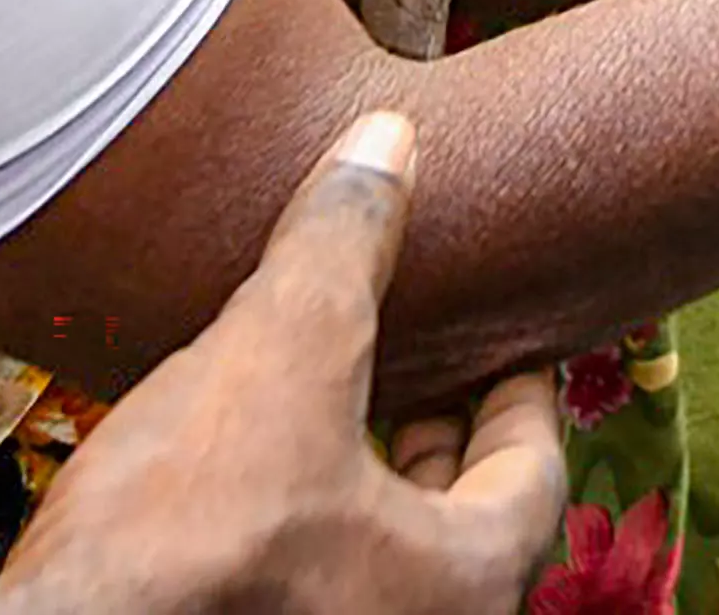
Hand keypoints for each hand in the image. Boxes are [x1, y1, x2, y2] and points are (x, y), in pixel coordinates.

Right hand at [0, 112, 563, 614]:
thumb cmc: (185, 541)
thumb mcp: (280, 355)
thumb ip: (342, 247)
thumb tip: (387, 146)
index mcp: (465, 585)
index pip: (532, 477)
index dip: (519, 395)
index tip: (505, 347)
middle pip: (459, 522)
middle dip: (436, 433)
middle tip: (422, 364)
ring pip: (381, 554)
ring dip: (361, 475)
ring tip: (323, 398)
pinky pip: (309, 577)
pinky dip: (299, 517)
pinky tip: (243, 469)